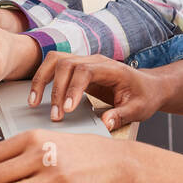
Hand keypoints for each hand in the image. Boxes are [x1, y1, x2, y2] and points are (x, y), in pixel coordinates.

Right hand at [28, 51, 166, 130]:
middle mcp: (95, 61)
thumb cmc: (144, 96)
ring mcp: (85, 62)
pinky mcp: (77, 68)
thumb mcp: (139, 109)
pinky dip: (43, 78)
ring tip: (33, 102)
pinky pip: (55, 66)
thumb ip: (122, 115)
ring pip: (56, 60)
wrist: (148, 86)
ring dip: (42, 79)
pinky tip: (37, 95)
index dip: (73, 88)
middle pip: (66, 64)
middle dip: (56, 89)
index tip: (67, 109)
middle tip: (55, 116)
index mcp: (112, 68)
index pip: (85, 70)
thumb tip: (105, 123)